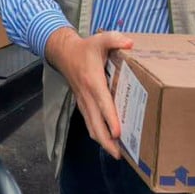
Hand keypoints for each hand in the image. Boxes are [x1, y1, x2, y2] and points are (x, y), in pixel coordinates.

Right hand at [45, 28, 133, 157]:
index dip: (110, 119)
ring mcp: (84, 103)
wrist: (64, 53)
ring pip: (91, 127)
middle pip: (95, 124)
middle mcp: (87, 96)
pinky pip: (90, 123)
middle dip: (107, 141)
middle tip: (121, 154)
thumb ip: (115, 39)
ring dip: (103, 142)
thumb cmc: (85, 48)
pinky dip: (98, 134)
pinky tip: (110, 141)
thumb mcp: (100, 39)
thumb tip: (130, 43)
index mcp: (93, 82)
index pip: (103, 103)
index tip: (118, 133)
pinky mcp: (83, 105)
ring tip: (118, 153)